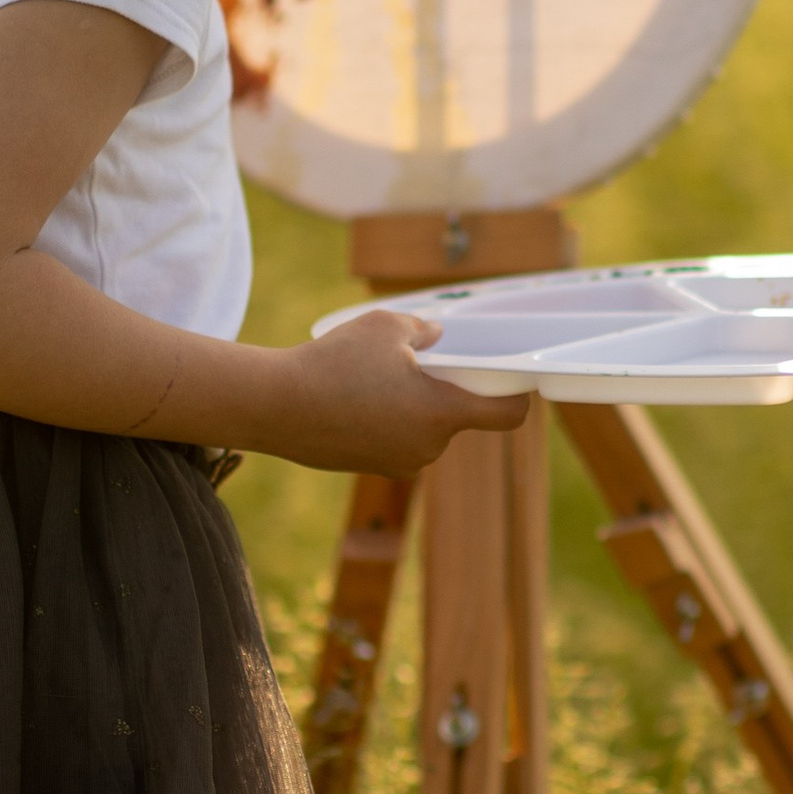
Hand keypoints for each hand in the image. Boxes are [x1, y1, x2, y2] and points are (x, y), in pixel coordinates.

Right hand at [268, 305, 529, 474]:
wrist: (275, 406)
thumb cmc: (334, 363)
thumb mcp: (385, 325)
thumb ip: (423, 330)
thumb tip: (436, 337)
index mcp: (441, 413)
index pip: (507, 416)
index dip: (517, 396)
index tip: (510, 380)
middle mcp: (427, 448)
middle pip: (458, 417)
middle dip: (446, 391)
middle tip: (418, 364)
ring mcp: (398, 463)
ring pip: (424, 429)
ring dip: (413, 406)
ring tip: (375, 379)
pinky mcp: (371, 468)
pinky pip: (395, 440)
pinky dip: (387, 421)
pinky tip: (356, 398)